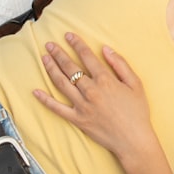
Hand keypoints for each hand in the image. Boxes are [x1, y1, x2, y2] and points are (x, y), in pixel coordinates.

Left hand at [34, 32, 157, 160]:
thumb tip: (106, 49)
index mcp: (106, 80)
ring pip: (61, 84)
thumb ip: (120, 65)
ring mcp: (82, 106)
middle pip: (71, 68)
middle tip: (49, 44)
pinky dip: (45, 100)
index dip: (77, 44)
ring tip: (44, 59)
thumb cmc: (137, 111)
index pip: (87, 57)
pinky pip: (57, 108)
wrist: (133, 139)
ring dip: (51, 69)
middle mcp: (91, 91)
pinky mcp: (77, 119)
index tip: (68, 35)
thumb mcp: (135, 83)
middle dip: (59, 54)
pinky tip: (36, 91)